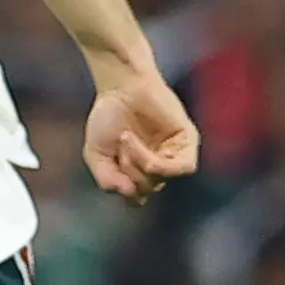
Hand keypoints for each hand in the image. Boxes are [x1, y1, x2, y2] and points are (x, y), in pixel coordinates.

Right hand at [82, 62, 197, 205]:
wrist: (120, 87)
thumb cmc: (108, 117)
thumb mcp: (97, 155)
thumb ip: (107, 180)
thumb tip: (130, 195)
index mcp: (140, 169)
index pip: (137, 197)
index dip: (123, 190)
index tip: (112, 169)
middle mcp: (159, 164)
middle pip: (147, 189)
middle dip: (127, 174)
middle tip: (118, 149)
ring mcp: (174, 153)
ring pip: (161, 180)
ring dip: (140, 168)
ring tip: (125, 142)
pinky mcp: (187, 142)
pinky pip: (181, 168)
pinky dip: (158, 165)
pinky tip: (140, 148)